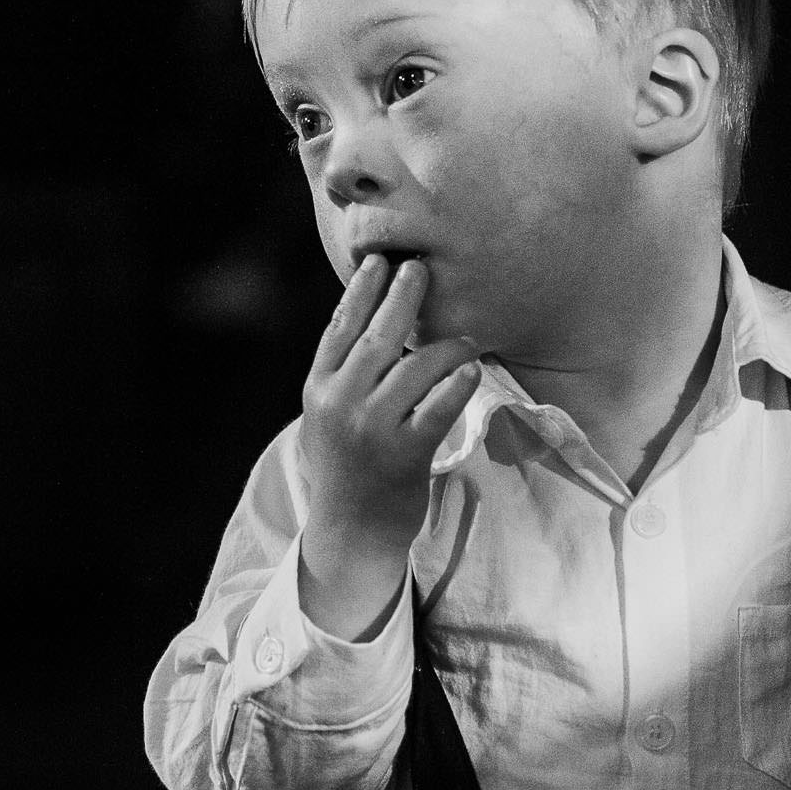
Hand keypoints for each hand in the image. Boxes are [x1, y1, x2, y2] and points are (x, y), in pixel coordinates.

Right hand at [297, 255, 480, 639]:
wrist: (350, 529)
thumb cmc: (347, 463)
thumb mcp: (328, 413)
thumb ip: (344, 372)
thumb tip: (374, 316)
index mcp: (319, 388)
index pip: (339, 328)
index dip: (360, 291)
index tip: (378, 260)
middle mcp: (341, 404)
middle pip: (377, 338)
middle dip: (402, 297)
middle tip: (423, 268)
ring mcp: (372, 429)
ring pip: (414, 369)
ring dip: (445, 345)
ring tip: (467, 338)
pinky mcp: (404, 454)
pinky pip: (438, 408)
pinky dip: (456, 384)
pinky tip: (471, 370)